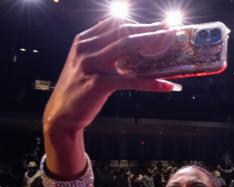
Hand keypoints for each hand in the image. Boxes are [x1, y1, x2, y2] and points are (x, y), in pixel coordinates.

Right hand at [43, 17, 179, 137]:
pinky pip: (130, 81)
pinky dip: (151, 82)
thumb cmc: (80, 90)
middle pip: (123, 31)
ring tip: (170, 44)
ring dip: (151, 44)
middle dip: (149, 29)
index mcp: (84, 40)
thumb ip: (104, 53)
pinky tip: (166, 85)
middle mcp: (85, 48)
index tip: (159, 24)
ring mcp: (90, 65)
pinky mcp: (96, 85)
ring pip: (126, 48)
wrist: (61, 115)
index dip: (139, 23)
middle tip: (170, 30)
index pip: (115, 24)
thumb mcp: (88, 65)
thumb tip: (135, 50)